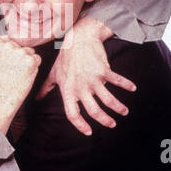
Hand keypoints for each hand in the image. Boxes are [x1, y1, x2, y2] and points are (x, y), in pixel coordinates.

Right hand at [0, 36, 40, 133]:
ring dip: (26, 62)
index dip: (9, 54)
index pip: (9, 40)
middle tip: (10, 70)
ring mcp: (19, 52)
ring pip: (29, 52)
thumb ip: (0, 45)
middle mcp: (7, 45)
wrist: (2, 97)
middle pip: (20, 46)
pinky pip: (37, 58)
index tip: (3, 64)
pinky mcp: (30, 61)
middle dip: (18, 57)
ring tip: (16, 73)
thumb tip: (7, 33)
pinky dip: (34, 67)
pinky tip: (24, 75)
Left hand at [36, 17, 135, 135]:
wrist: (78, 38)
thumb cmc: (65, 57)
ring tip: (124, 111)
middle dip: (105, 121)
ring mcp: (92, 79)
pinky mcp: (103, 70)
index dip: (80, 125)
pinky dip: (127, 85)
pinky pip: (118, 81)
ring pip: (108, 100)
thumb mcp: (54, 73)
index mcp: (68, 90)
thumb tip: (37, 98)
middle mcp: (80, 87)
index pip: (72, 113)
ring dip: (118, 108)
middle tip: (112, 124)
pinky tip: (133, 88)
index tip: (89, 132)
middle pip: (94, 111)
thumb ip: (46, 87)